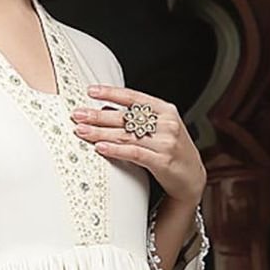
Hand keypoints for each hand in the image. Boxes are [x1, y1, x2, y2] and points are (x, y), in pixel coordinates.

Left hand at [71, 84, 206, 208]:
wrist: (192, 178)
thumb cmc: (173, 151)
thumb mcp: (161, 128)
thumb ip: (139, 119)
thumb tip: (106, 111)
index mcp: (166, 110)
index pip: (134, 97)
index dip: (111, 93)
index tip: (91, 91)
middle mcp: (167, 124)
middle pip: (126, 117)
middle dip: (98, 115)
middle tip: (78, 114)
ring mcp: (166, 143)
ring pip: (126, 135)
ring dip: (100, 133)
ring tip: (81, 131)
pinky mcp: (162, 161)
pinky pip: (134, 153)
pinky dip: (115, 150)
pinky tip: (100, 147)